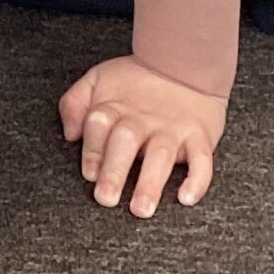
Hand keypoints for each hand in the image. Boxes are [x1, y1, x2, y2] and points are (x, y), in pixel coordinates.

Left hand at [58, 56, 225, 217]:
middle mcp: (143, 120)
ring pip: (161, 156)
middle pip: (126, 142)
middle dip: (114, 171)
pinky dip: (197, 180)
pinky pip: (202, 160)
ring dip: (150, 184)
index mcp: (115, 107)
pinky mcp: (200, 137)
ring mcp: (172, 129)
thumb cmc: (135, 81)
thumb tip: (70, 133)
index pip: (98, 125)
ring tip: (141, 209)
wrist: (184, 65)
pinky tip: (186, 198)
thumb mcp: (97, 80)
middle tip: (106, 198)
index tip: (90, 174)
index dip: (92, 149)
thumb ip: (75, 103)